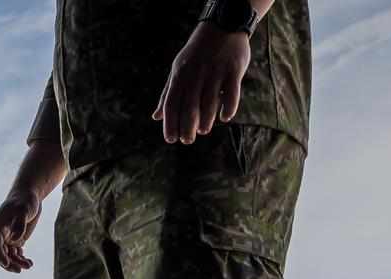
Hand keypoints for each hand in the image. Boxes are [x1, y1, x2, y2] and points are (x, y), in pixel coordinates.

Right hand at [0, 190, 40, 272]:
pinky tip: (29, 262)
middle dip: (9, 263)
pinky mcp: (15, 240)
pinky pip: (16, 254)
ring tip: (29, 265)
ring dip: (17, 262)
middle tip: (20, 269)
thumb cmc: (24, 201)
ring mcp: (8, 238)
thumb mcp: (23, 210)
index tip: (7, 264)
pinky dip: (21, 259)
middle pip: (1, 254)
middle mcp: (0, 235)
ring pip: (9, 256)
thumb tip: (15, 241)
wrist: (29, 197)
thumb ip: (19, 225)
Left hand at [153, 22, 251, 144]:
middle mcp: (196, 74)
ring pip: (209, 103)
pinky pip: (232, 93)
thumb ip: (168, 93)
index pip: (171, 104)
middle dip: (186, 128)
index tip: (171, 139)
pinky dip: (229, 108)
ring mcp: (215, 72)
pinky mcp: (234, 70)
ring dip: (206, 122)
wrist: (222, 26)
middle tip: (187, 141)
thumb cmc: (197, 54)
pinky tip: (225, 117)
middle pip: (189, 108)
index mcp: (180, 75)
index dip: (170, 124)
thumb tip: (156, 117)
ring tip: (203, 131)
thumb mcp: (177, 69)